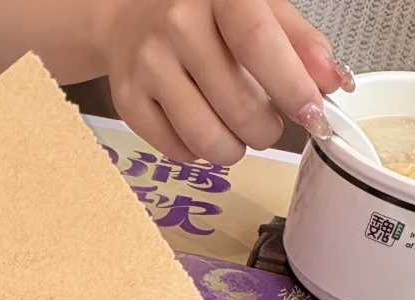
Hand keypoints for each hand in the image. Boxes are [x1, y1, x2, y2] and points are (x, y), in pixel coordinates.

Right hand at [0, 0, 354, 163]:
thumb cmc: (184, 5)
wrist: (100, 2)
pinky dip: (192, 150)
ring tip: (232, 138)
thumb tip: (334, 83)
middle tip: (269, 127)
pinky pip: (170, 143)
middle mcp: (173, 19)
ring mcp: (142, 62)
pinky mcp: (121, 97)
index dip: (296, 80)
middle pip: (238, 96)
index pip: (264, 34)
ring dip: (229, 147)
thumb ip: (291, 37)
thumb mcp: (241, 4)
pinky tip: (195, 134)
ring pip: (205, 133)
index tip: (320, 115)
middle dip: (263, 124)